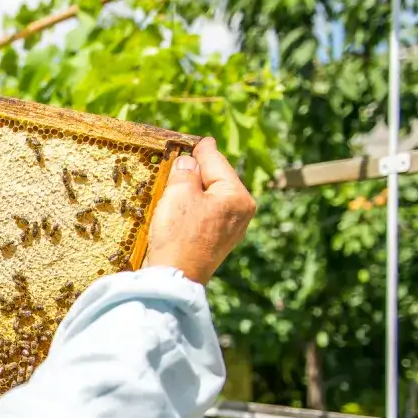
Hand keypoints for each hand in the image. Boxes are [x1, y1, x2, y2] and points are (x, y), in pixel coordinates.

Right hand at [144, 137, 255, 284]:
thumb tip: (189, 163)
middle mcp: (242, 212)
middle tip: (184, 159)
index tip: (199, 140)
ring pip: (213, 198)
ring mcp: (232, 229)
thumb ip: (185, 171)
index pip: (217, 162)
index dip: (203, 149)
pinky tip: (182, 205)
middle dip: (200, 170)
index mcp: (237, 196)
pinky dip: (196, 206)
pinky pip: (209, 214)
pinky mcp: (219, 242)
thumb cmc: (179, 234)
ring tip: (179, 181)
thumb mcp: (179, 193)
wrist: (175, 277)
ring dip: (196, 189)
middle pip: (218, 180)